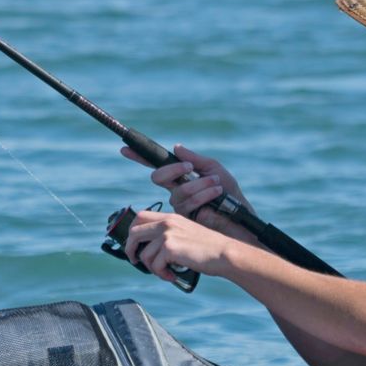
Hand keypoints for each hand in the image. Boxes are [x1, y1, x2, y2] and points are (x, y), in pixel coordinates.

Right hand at [120, 144, 254, 233]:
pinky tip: (216, 194)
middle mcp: (174, 190)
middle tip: (190, 168)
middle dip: (173, 171)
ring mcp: (177, 205)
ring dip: (199, 184)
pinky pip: (186, 203)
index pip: (156, 166)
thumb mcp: (213, 169)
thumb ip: (194, 159)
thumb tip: (176, 148)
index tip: (126, 150)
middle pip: (158, 177)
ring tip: (216, 185)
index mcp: (180, 176)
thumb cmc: (228, 192)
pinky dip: (203, 194)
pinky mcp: (183, 218)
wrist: (239, 214)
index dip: (139, 157)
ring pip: (177, 191)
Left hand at [123, 209, 235, 283]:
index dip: (132, 231)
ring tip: (165, 273)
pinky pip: (155, 265)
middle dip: (130, 249)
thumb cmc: (208, 249)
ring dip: (152, 268)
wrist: (224, 253)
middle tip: (136, 260)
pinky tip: (172, 276)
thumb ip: (169, 235)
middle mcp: (167, 222)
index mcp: (171, 217)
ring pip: (144, 254)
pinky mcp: (170, 247)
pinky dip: (161, 274)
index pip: (140, 216)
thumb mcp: (186, 234)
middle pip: (134, 232)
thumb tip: (148, 249)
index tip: (133, 245)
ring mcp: (167, 234)